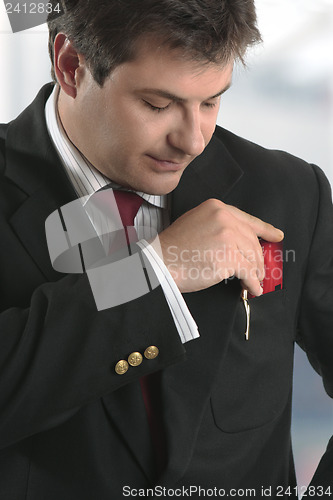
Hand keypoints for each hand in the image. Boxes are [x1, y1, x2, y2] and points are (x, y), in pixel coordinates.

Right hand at [156, 199, 283, 294]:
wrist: (160, 262)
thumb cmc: (174, 248)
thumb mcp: (195, 222)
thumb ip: (217, 225)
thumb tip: (239, 241)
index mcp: (216, 207)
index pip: (247, 219)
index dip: (264, 229)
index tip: (276, 235)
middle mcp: (224, 218)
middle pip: (252, 240)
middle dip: (258, 259)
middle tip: (260, 270)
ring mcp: (227, 236)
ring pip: (252, 257)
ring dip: (255, 273)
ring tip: (254, 281)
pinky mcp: (229, 257)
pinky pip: (248, 272)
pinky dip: (252, 283)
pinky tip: (251, 289)